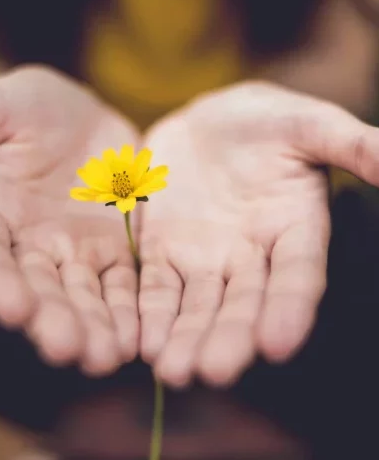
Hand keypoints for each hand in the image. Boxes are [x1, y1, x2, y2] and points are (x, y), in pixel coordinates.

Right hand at [0, 66, 139, 374]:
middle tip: (70, 350)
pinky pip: (123, 283)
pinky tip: (141, 335)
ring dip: (96, 327)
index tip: (14, 310)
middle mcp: (28, 247)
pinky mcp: (113, 249)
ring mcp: (74, 252)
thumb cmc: (22, 108)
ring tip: (109, 356)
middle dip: (53, 321)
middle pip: (38, 290)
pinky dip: (130, 309)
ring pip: (84, 296)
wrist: (75, 115)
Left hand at [139, 81, 378, 386]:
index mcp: (294, 229)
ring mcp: (204, 257)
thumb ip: (350, 145)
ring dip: (185, 337)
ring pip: (196, 305)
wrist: (208, 122)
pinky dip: (150, 312)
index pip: (296, 275)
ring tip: (172, 371)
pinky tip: (143, 343)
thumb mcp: (308, 124)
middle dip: (228, 337)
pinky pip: (157, 285)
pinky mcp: (164, 250)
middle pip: (242, 303)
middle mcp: (250, 256)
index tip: (279, 344)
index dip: (290, 308)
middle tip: (213, 372)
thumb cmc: (266, 121)